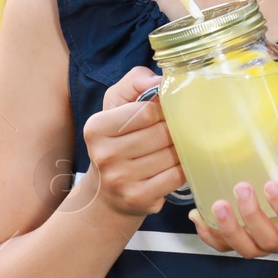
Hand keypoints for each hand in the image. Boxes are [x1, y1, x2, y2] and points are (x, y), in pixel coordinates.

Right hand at [82, 66, 185, 218]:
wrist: (107, 193)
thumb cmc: (116, 141)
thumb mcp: (116, 105)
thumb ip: (134, 82)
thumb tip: (160, 79)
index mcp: (96, 128)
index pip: (146, 111)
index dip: (163, 110)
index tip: (165, 113)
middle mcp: (104, 155)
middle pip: (161, 133)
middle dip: (174, 130)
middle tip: (175, 131)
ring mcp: (120, 180)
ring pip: (171, 155)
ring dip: (180, 149)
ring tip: (174, 148)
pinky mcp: (138, 198)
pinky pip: (175, 176)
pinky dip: (182, 168)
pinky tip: (175, 165)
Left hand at [188, 144, 277, 257]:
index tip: (271, 185)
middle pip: (269, 240)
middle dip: (252, 218)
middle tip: (241, 188)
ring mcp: (271, 244)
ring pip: (248, 249)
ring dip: (229, 231)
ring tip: (216, 204)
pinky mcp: (254, 242)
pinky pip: (229, 249)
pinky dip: (211, 237)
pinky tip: (197, 217)